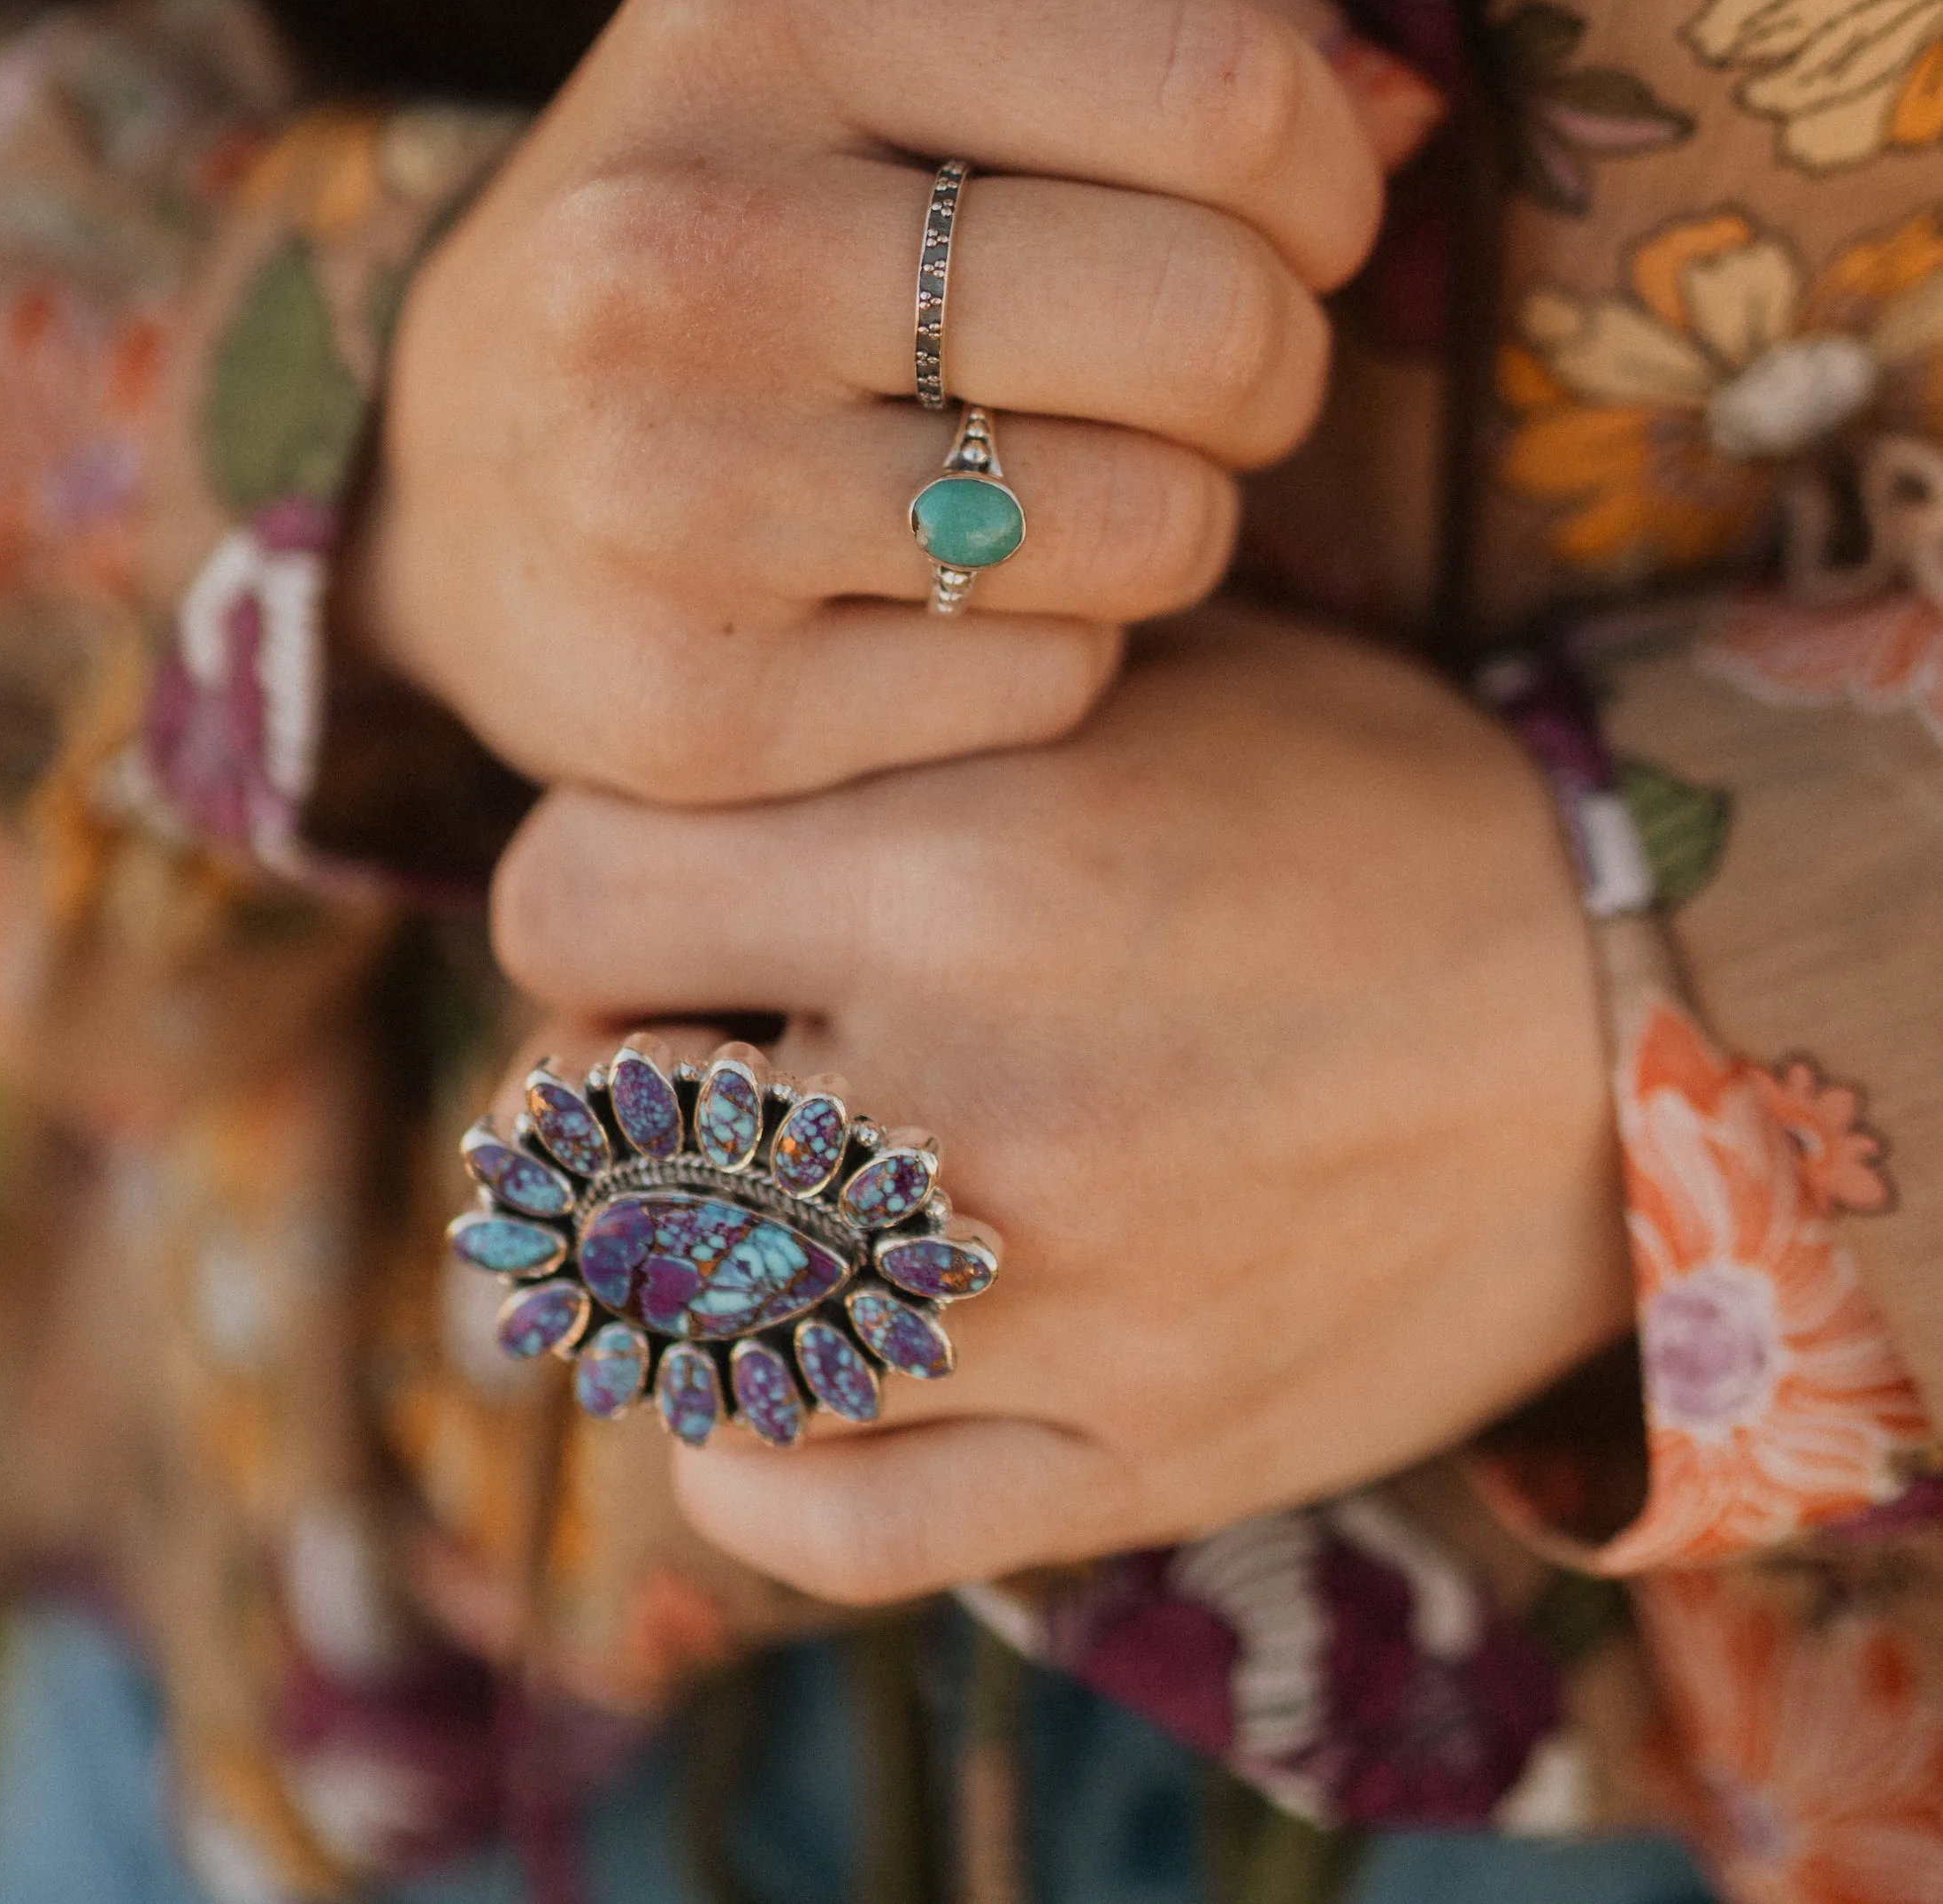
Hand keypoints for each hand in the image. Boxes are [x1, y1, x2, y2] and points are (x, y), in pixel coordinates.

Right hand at [354, 0, 1438, 802]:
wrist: (456, 459)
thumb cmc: (753, 188)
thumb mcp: (908, 2)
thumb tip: (1412, 104)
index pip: (1228, 85)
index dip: (1329, 167)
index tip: (1291, 210)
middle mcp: (678, 237)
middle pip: (1220, 316)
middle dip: (1271, 355)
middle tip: (1196, 362)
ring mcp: (664, 487)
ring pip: (1165, 524)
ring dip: (1171, 505)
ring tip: (1048, 460)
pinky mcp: (688, 710)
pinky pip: (1057, 683)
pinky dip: (1054, 641)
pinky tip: (933, 584)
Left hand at [489, 604, 1629, 1600]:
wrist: (1629, 1010)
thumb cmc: (1363, 803)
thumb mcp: (1134, 671)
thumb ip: (905, 697)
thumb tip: (697, 737)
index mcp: (959, 871)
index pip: (565, 898)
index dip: (584, 878)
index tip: (656, 881)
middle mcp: (969, 1103)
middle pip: (586, 1119)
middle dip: (609, 1062)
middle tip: (697, 1030)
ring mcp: (1045, 1311)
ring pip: (679, 1330)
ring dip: (665, 1252)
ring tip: (735, 1182)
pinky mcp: (1128, 1456)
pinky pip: (830, 1523)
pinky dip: (747, 1457)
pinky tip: (767, 1374)